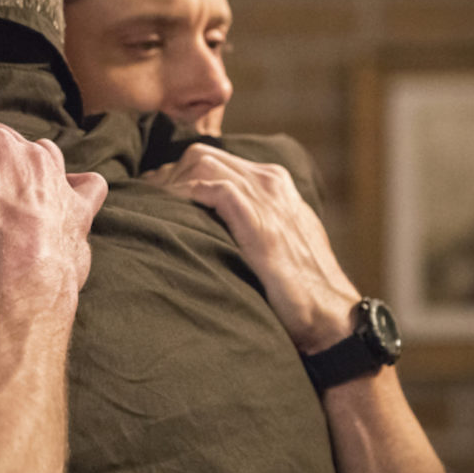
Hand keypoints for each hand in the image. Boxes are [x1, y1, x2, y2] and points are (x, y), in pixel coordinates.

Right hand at [0, 120, 106, 296]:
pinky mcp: (81, 208)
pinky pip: (88, 184)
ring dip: (29, 160)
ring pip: (46, 153)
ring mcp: (60, 180)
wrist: (24, 276)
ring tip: (13, 180)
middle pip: (3, 139)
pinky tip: (66, 192)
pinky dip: (77, 185)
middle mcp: (33, 154)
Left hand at [142, 143, 358, 353]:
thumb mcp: (273, 245)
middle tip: (143, 202)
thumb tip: (204, 227)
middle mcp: (270, 181)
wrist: (330, 317)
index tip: (153, 197)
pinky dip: (182, 196)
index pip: (213, 160)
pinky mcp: (259, 217)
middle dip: (166, 175)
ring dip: (168, 183)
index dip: (177, 175)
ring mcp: (266, 196)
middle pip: (201, 155)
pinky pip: (210, 188)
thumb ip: (247, 225)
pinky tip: (165, 214)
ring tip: (148, 208)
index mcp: (273, 183)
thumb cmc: (297, 291)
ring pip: (201, 164)